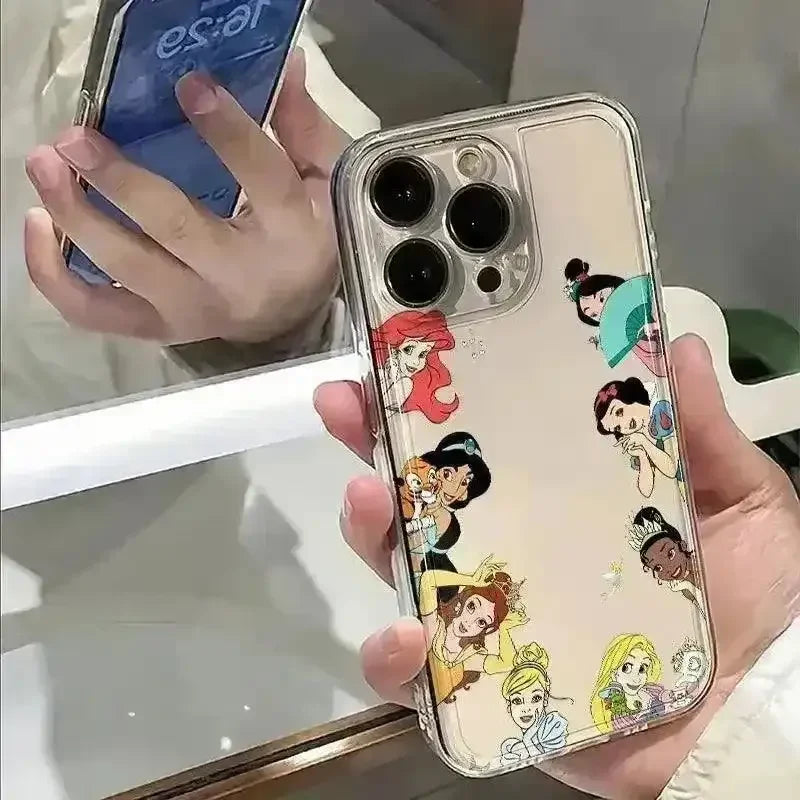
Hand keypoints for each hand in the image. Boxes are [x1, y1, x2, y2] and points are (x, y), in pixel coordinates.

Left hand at [24, 51, 345, 344]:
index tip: (189, 85)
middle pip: (176, 229)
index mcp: (290, 235)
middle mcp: (239, 278)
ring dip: (77, 217)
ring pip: (126, 269)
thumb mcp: (323, 183)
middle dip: (120, 181)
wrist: (291, 315)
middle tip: (74, 138)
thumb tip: (283, 62)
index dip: (226, 132)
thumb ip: (302, 127)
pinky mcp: (158, 327)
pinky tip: (39, 225)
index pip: (262, 179)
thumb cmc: (306, 240)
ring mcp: (192, 308)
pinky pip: (97, 313)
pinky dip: (54, 276)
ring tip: (44, 165)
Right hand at [314, 336, 799, 797]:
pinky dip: (394, 657)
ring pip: (403, 573)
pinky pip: (420, 680)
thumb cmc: (756, 601)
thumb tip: (674, 342)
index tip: (396, 357)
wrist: (764, 714)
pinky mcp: (488, 693)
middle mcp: (511, 555)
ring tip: (368, 498)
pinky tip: (407, 631)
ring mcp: (492, 622)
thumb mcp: (738, 500)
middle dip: (373, 447)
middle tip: (347, 405)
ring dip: (370, 533)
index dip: (434, 402)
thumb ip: (703, 431)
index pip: (480, 446)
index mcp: (558, 505)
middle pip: (420, 499)